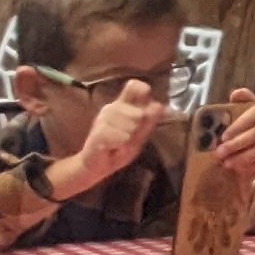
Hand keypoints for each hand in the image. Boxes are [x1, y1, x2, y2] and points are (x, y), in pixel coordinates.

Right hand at [50, 79, 166, 199]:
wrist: (95, 167)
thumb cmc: (117, 150)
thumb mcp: (137, 138)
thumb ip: (148, 122)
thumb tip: (159, 105)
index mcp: (123, 106)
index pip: (134, 87)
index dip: (142, 89)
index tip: (145, 99)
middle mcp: (112, 107)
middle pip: (139, 112)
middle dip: (137, 129)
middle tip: (126, 138)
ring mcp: (103, 118)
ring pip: (130, 125)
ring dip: (128, 139)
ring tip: (118, 143)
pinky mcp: (98, 131)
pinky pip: (121, 137)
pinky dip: (120, 145)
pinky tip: (112, 147)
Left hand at [217, 91, 254, 187]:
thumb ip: (247, 100)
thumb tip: (233, 94)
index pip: (252, 115)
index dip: (237, 127)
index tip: (223, 137)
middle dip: (236, 145)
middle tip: (220, 153)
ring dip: (243, 158)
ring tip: (228, 163)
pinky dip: (254, 166)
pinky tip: (241, 168)